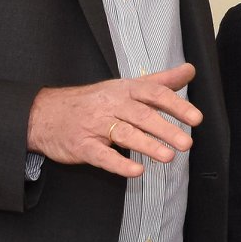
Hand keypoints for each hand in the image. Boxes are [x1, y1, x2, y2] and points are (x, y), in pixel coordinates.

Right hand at [28, 64, 201, 178]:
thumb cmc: (92, 101)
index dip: (177, 106)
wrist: (44, 113)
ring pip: (125, 134)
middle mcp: (112, 105)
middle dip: (166, 129)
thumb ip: (160, 80)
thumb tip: (189, 70)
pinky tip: (136, 171)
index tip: (196, 118)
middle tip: (187, 143)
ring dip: (148, 145)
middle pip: (142, 115)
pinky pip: (102, 155)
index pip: (155, 94)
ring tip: (168, 156)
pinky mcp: (83, 146)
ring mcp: (96, 126)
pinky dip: (119, 164)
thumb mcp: (126, 85)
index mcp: (125, 90)